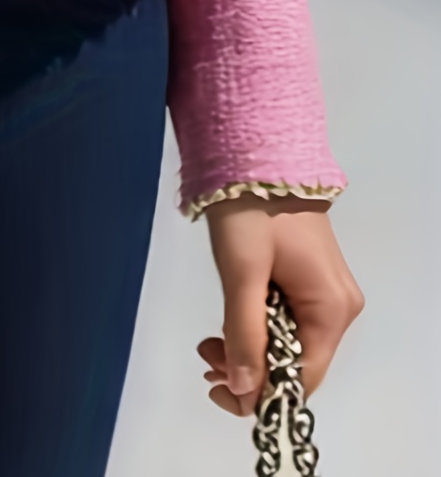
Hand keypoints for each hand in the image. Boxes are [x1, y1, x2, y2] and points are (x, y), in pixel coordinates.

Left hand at [199, 195, 362, 416]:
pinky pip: (286, 319)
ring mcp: (324, 291)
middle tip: (205, 357)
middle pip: (297, 362)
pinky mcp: (307, 277)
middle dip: (251, 369)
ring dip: (250, 349)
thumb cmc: (250, 208)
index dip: (261, 392)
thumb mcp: (243, 272)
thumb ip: (244, 332)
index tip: (216, 387)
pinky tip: (228, 324)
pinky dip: (257, 327)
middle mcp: (337, 306)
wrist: (256, 151)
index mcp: (331, 308)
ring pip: (289, 342)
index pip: (302, 376)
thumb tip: (244, 390)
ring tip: (209, 343)